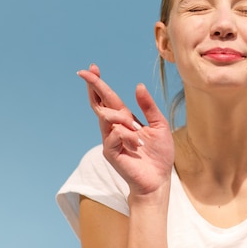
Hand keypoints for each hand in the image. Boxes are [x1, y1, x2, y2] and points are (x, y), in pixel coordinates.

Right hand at [77, 64, 173, 195]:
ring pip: (106, 117)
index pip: (109, 98)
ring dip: (122, 119)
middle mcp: (114, 128)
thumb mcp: (159, 125)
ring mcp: (110, 140)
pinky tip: (137, 145)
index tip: (93, 68)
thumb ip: (148, 106)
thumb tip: (138, 85)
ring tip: (138, 131)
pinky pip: (114, 134)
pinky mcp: (110, 152)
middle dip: (94, 87)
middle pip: (99, 103)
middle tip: (86, 72)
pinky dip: (128, 136)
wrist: (159, 179)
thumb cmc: (159, 155)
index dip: (99, 84)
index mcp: (125, 120)